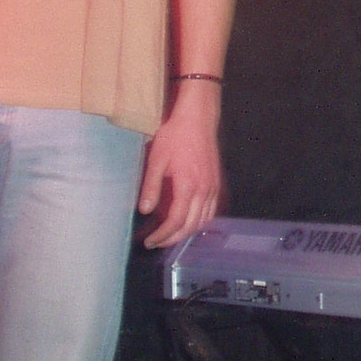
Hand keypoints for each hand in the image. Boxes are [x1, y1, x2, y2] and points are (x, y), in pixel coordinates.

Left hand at [138, 83, 223, 247]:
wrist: (197, 118)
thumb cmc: (175, 136)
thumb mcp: (156, 159)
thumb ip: (151, 186)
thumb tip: (144, 210)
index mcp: (189, 186)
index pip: (176, 221)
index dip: (162, 235)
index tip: (149, 241)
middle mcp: (204, 190)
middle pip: (191, 226)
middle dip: (172, 238)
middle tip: (156, 242)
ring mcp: (213, 187)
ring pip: (203, 221)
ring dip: (187, 232)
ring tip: (169, 234)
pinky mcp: (216, 183)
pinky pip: (211, 211)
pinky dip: (199, 221)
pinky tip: (187, 219)